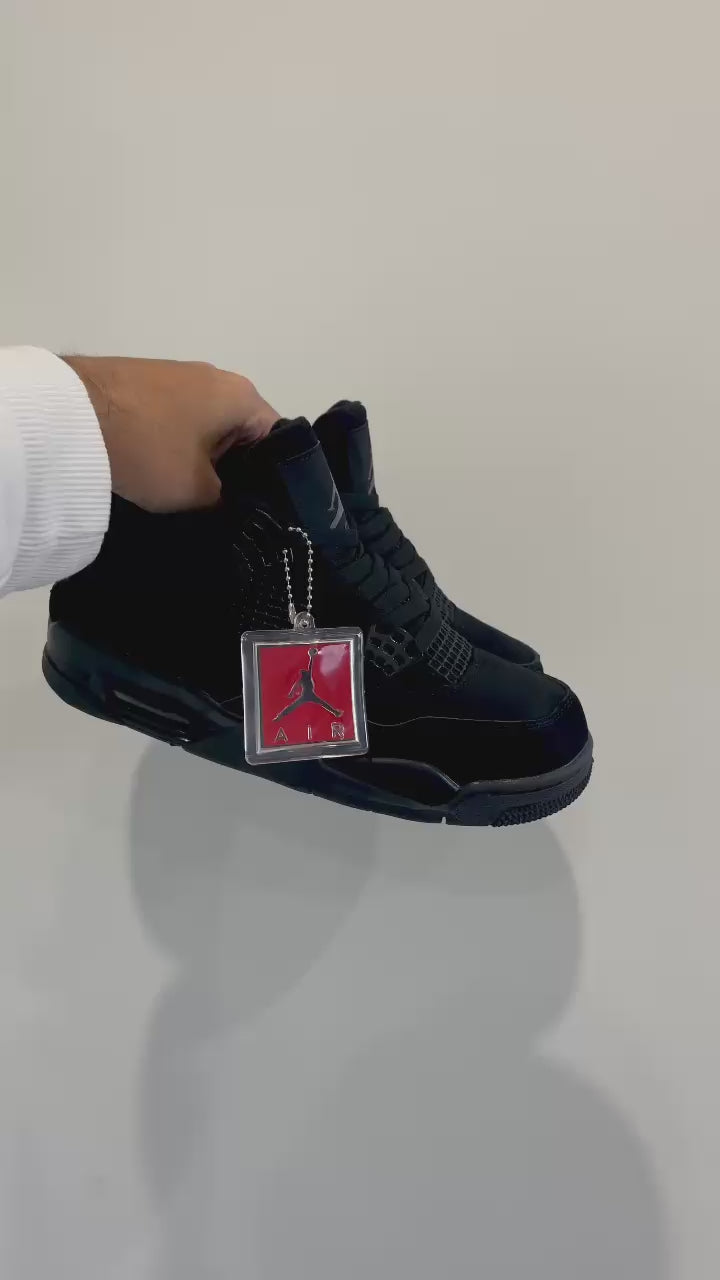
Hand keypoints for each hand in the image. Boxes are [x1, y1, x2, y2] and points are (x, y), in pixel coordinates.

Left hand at [63, 356, 278, 511]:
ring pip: (207, 428)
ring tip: (187, 494)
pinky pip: (176, 420)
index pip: (278, 442)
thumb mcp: (196, 491)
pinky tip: (158, 471)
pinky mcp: (146, 381)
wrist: (70, 413)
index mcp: (243, 396)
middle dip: (234, 470)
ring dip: (200, 458)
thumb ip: (225, 501)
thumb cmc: (149, 449)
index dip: (273, 480)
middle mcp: (217, 377)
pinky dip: (173, 445)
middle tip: (225, 509)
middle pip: (242, 434)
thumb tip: (228, 503)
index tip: (258, 510)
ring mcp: (179, 375)